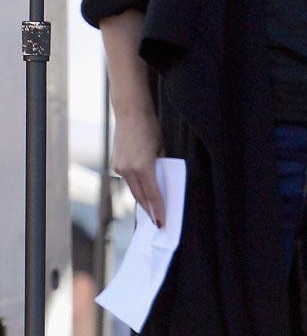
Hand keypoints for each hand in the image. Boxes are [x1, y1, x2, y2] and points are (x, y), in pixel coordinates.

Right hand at [112, 90, 164, 227]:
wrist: (130, 113)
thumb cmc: (151, 128)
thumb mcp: (161, 148)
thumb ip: (159, 166)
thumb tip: (160, 182)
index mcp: (143, 166)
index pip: (153, 194)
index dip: (158, 209)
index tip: (161, 221)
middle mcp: (128, 169)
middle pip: (140, 196)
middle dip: (149, 209)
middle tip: (157, 222)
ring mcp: (120, 167)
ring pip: (133, 189)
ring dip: (141, 200)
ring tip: (150, 211)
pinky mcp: (116, 163)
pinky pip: (127, 180)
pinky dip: (135, 187)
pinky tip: (141, 193)